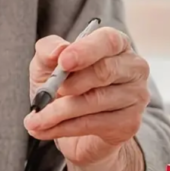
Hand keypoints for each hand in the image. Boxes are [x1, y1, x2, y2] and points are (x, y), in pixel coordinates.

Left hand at [24, 27, 149, 166]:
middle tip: (45, 94)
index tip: (63, 62)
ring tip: (34, 119)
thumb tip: (58, 51)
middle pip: (104, 71)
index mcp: (115, 44)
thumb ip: (48, 50)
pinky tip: (44, 130)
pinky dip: (63, 127)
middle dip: (71, 83)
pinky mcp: (129, 123)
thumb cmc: (62, 84)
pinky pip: (92, 124)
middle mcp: (132, 67)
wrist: (70, 124)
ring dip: (57, 112)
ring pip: (95, 101)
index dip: (86, 50)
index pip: (108, 40)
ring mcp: (135, 96)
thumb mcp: (47, 63)